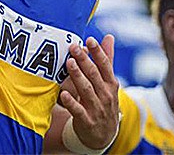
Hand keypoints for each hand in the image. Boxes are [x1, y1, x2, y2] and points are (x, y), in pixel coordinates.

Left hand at [59, 35, 119, 149]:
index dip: (98, 52)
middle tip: (73, 47)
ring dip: (77, 76)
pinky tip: (63, 94)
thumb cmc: (103, 101)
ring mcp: (97, 109)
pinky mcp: (86, 121)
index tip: (89, 40)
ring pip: (86, 90)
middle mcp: (105, 95)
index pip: (105, 65)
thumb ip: (107, 59)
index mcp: (111, 84)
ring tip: (69, 63)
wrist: (103, 136)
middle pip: (94, 75)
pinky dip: (71, 102)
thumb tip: (108, 36)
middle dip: (84, 60)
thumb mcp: (108, 82)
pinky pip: (78, 111)